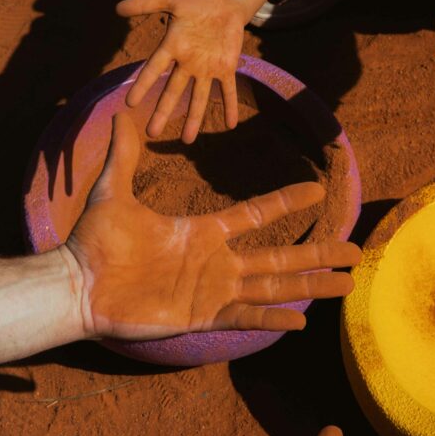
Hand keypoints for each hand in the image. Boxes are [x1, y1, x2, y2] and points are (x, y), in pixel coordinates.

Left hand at [64, 113, 360, 339]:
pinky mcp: (201, 316)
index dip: (287, 202)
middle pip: (281, 255)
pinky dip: (273, 319)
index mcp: (204, 231)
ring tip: (347, 284)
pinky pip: (245, 316)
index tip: (318, 189)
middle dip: (319, 252)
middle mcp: (217, 261)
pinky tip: (302, 321)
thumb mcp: (115, 191)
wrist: (78, 284)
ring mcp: (213, 290)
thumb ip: (125, 154)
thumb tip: (120, 114)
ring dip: (311, 285)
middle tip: (356, 250)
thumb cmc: (97, 241)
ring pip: (274, 286)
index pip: (257, 214)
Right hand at [116, 0, 250, 142]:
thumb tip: (117, 8)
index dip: (143, 85)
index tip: (130, 102)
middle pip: (173, 91)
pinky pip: (228, 90)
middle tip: (151, 133)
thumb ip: (147, 4)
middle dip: (163, 111)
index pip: (154, 69)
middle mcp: (187, 62)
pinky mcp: (226, 67)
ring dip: (194, 118)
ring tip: (187, 140)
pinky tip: (230, 124)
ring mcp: (207, 67)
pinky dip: (229, 106)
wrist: (225, 1)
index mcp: (173, 46)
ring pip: (199, 97)